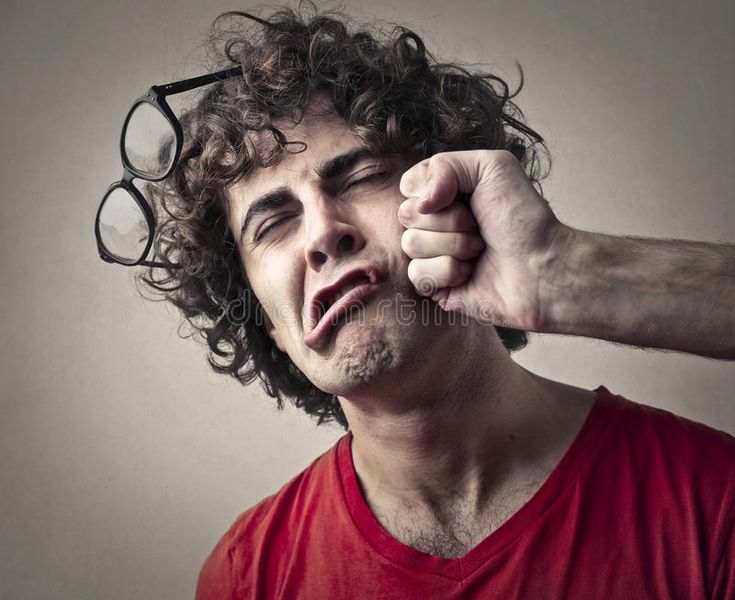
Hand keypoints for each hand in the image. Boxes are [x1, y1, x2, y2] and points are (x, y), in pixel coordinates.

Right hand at [398, 150, 568, 330]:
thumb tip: (420, 201)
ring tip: (479, 251)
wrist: (543, 267)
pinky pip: (416, 274)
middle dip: (449, 220)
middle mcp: (437, 224)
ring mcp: (434, 256)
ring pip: (410, 244)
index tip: (466, 196)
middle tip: (479, 227)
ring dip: (452, 246)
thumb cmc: (523, 218)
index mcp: (446, 194)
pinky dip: (447, 272)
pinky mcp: (435, 287)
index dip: (433, 190)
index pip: (409, 185)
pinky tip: (470, 274)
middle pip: (406, 214)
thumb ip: (445, 164)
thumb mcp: (493, 166)